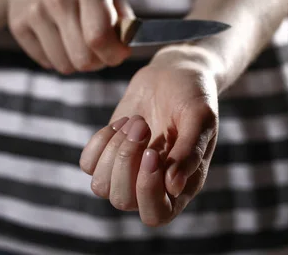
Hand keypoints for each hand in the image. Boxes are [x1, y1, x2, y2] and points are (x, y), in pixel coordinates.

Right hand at [4, 0, 131, 73]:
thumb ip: (124, 20)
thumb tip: (125, 49)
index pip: (99, 38)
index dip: (113, 55)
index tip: (118, 54)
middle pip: (82, 58)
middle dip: (96, 62)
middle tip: (97, 50)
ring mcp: (35, 12)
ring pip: (64, 66)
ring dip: (75, 61)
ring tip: (76, 42)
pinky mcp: (18, 25)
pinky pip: (46, 62)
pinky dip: (55, 57)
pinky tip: (55, 36)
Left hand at [79, 47, 219, 225]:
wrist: (175, 73)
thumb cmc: (194, 96)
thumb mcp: (200, 118)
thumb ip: (190, 152)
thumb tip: (173, 187)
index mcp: (181, 185)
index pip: (156, 214)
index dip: (147, 191)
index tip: (152, 152)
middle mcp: (152, 185)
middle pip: (123, 201)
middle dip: (126, 161)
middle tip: (142, 124)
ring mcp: (127, 172)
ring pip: (101, 186)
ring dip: (113, 150)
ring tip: (134, 122)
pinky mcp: (108, 154)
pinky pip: (88, 165)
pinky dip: (99, 141)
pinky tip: (120, 123)